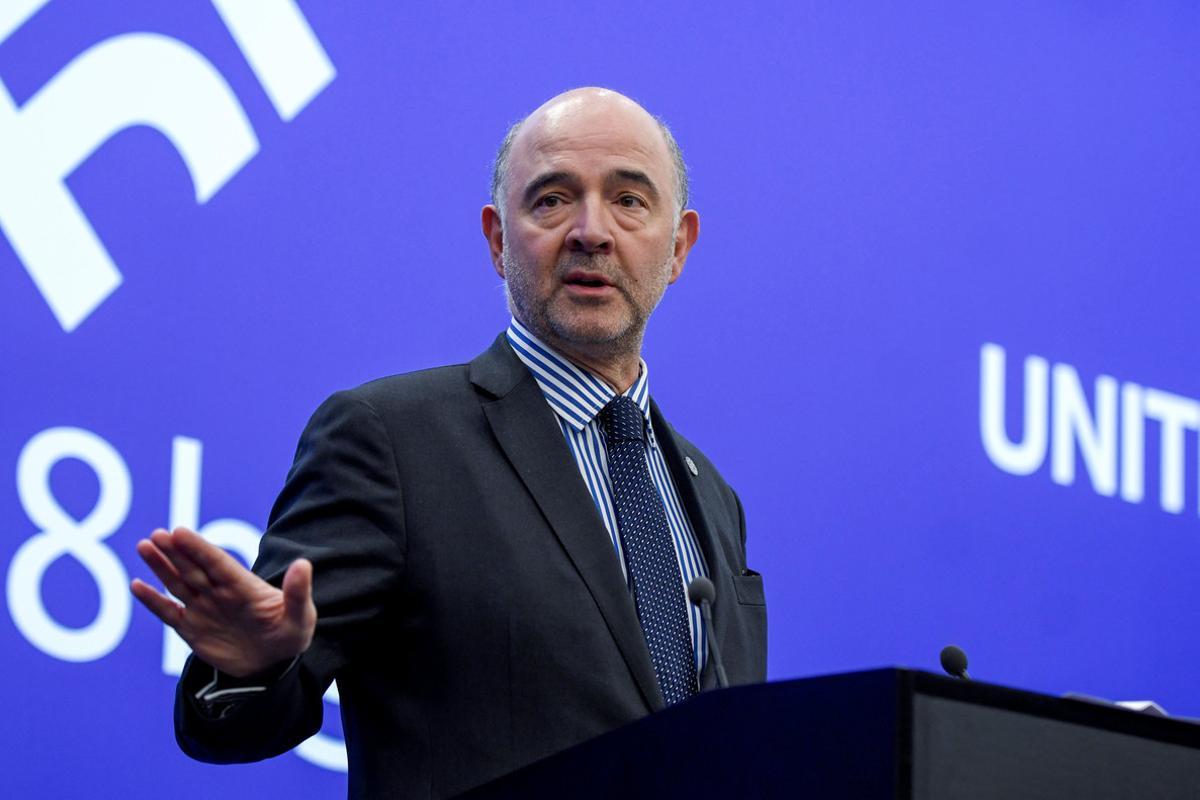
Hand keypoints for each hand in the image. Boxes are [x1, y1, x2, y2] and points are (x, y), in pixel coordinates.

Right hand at [130, 527, 316, 677]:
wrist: (273, 662)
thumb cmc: (290, 633)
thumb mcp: (300, 616)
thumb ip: (297, 592)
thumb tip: (304, 564)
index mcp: (243, 585)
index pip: (218, 562)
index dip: (199, 548)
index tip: (180, 532)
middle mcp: (219, 592)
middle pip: (194, 568)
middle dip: (175, 552)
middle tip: (156, 535)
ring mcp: (203, 608)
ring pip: (178, 583)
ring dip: (161, 566)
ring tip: (145, 546)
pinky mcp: (191, 629)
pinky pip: (169, 613)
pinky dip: (153, 601)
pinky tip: (138, 585)